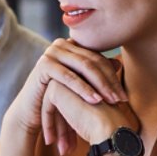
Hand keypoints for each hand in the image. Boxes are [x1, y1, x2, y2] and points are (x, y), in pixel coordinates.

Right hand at [5, 39, 126, 155]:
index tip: (124, 96)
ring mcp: (52, 52)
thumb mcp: (81, 86)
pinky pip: (68, 76)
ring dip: (100, 85)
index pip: (99, 58)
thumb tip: (118, 62)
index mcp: (72, 46)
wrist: (32, 111)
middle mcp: (62, 44)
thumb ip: (96, 74)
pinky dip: (83, 89)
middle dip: (109, 82)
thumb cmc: (58, 98)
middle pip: (93, 61)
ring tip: (111, 101)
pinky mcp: (44, 64)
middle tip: (121, 100)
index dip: (114, 77)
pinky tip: (95, 100)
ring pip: (84, 67)